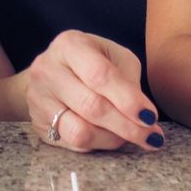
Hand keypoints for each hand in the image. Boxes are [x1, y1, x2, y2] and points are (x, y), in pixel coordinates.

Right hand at [25, 30, 163, 152]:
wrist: (49, 73)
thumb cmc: (89, 62)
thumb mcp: (113, 57)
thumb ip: (128, 80)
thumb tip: (144, 117)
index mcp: (70, 45)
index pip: (100, 75)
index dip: (128, 99)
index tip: (150, 117)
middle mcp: (48, 70)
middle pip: (91, 107)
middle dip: (127, 126)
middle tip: (152, 137)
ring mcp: (39, 99)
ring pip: (80, 132)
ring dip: (113, 140)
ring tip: (132, 137)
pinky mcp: (38, 124)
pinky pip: (73, 144)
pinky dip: (99, 145)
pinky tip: (111, 138)